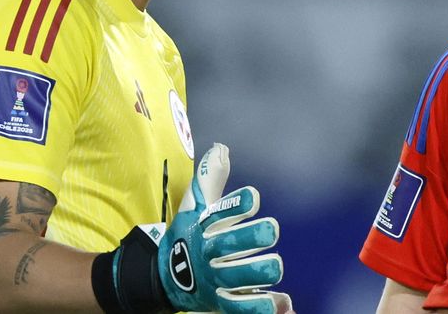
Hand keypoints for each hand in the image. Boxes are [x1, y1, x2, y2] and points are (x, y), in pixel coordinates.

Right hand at [157, 144, 288, 313]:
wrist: (163, 278)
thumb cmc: (188, 234)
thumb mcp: (195, 206)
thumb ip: (210, 179)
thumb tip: (221, 148)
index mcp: (204, 227)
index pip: (220, 212)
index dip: (237, 205)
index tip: (254, 197)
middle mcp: (209, 253)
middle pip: (229, 245)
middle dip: (251, 237)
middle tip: (271, 230)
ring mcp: (215, 279)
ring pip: (237, 278)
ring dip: (257, 273)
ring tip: (275, 266)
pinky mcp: (222, 303)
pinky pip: (242, 307)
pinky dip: (263, 306)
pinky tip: (284, 303)